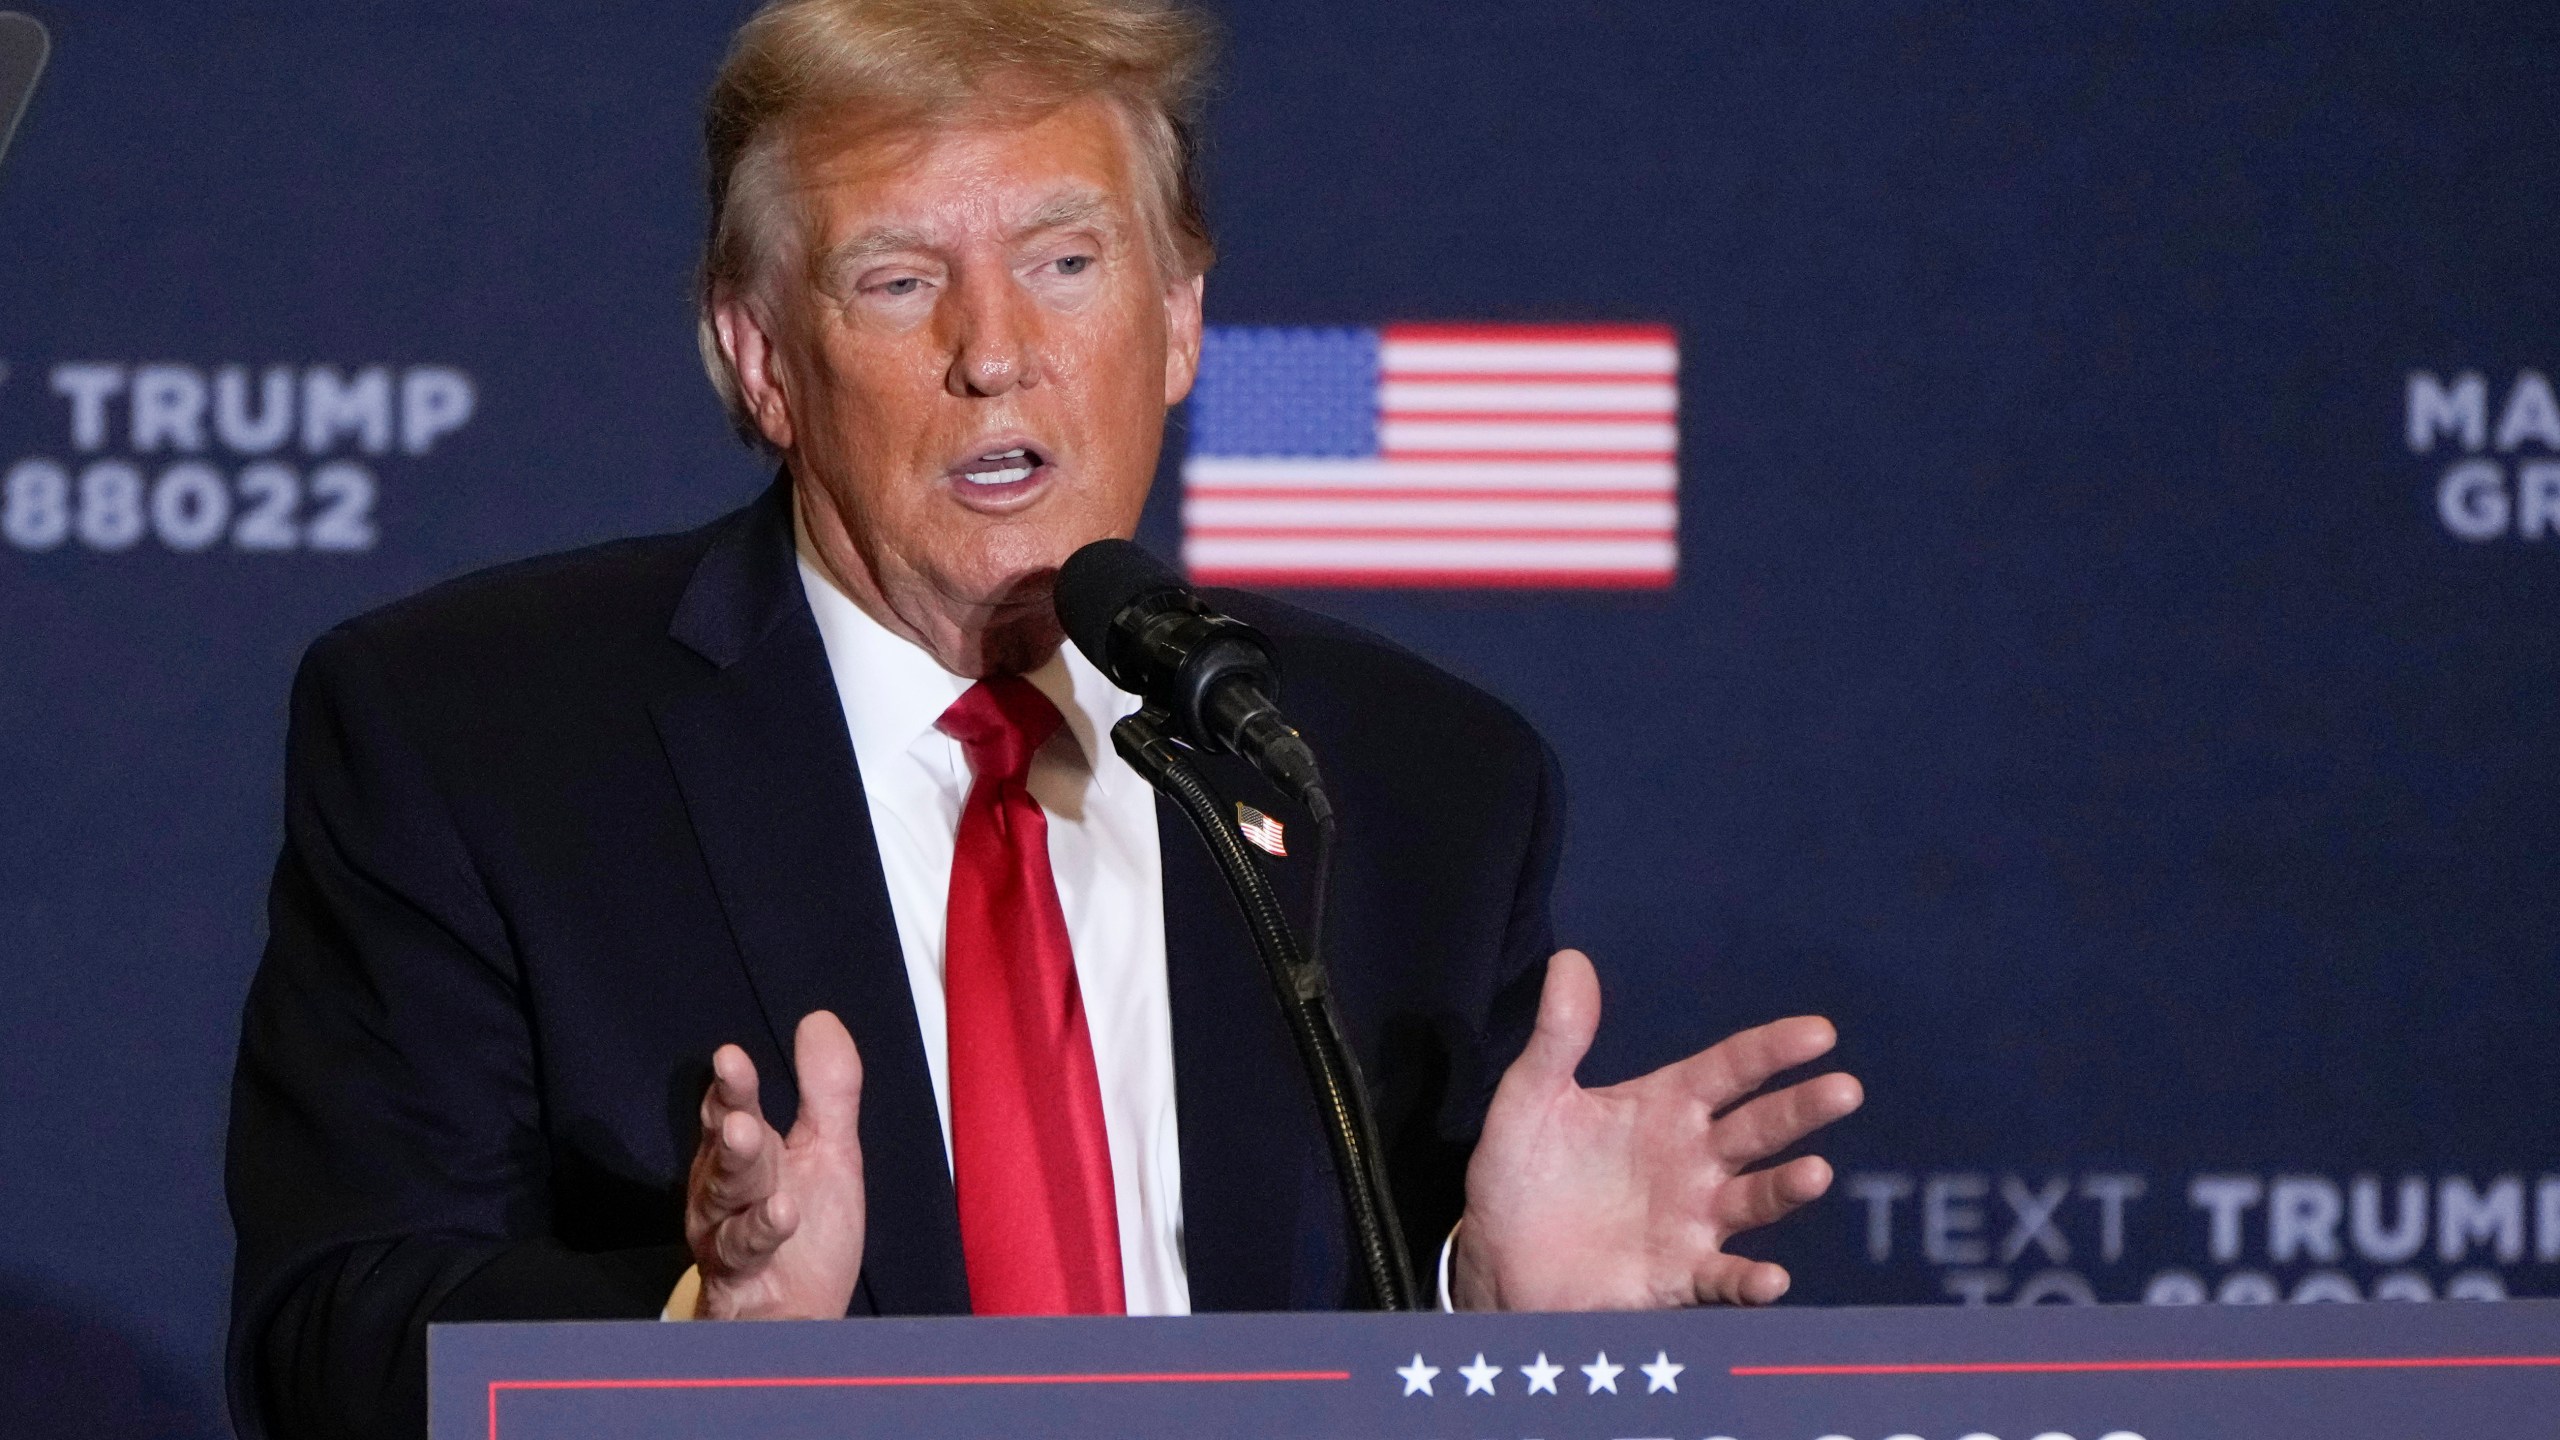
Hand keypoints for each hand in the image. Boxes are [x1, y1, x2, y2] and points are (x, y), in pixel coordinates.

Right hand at [684, 1010, 867, 1318]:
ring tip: (748, 1137)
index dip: (732, 1085)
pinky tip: (782, 1210)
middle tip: (737, 1107)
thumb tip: (818, 1018)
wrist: (801, 1315)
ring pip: (724, 1198)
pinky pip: (743, 1252)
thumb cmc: (808, 1232)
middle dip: (729, 1122)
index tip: (731, 1055)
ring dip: (735, 1167)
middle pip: (725, 1148)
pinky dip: (760, 1230)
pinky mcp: (737, 1278)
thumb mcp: (829, 1151)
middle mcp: (725, 1190)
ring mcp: (726, 1233)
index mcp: (747, 1153)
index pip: (733, 1107)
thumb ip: (826, 1090)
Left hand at [1451, 949, 1861, 1309]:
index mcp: (1665, 1107)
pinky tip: (1770, 1278)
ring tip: (1815, 1173)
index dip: (1773, 1050)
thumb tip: (1569, 958)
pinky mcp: (1677, 1275)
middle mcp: (1692, 1159)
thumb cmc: (1521, 1173)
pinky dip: (1748, 1280)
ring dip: (1786, 1187)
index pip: (1731, 1069)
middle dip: (1801, 1109)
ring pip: (1754, 1199)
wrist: (1498, 1259)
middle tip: (1844, 1090)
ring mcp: (1692, 1219)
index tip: (1820, 1032)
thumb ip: (1558, 1036)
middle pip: (1758, 1128)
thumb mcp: (1530, 1098)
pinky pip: (1721, 1278)